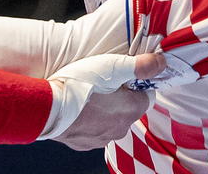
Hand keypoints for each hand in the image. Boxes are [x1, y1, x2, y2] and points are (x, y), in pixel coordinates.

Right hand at [43, 52, 164, 147]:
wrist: (46, 106)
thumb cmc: (78, 85)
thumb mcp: (113, 66)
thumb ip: (140, 66)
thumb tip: (161, 63)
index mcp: (131, 110)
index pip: (147, 95)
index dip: (136, 82)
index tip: (122, 74)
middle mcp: (119, 129)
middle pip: (128, 108)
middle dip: (120, 95)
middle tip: (102, 79)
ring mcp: (100, 138)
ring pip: (110, 119)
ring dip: (103, 107)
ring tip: (87, 91)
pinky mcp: (83, 143)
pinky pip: (92, 129)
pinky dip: (88, 118)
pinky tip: (77, 105)